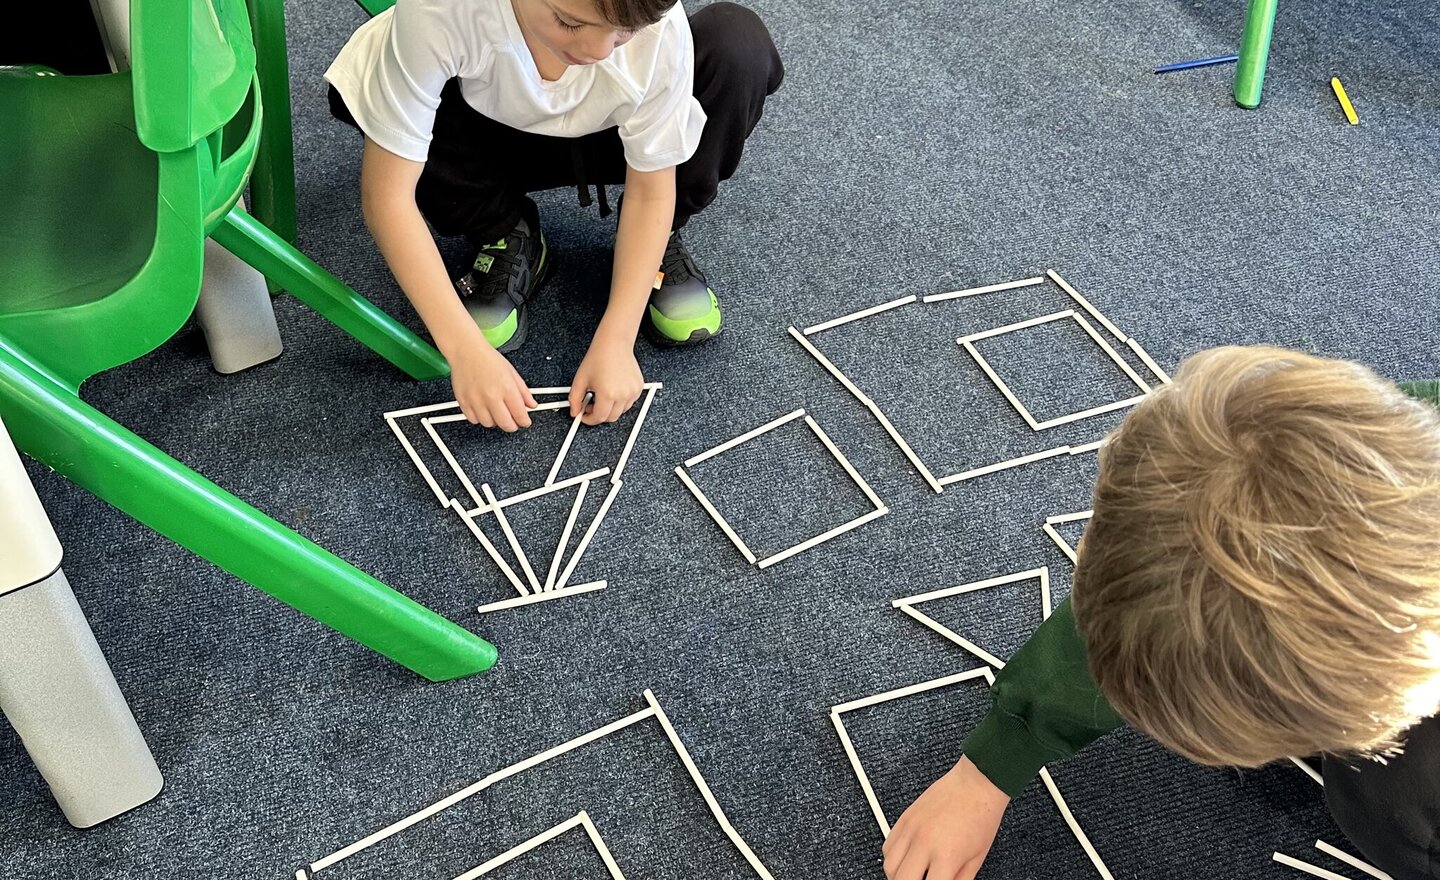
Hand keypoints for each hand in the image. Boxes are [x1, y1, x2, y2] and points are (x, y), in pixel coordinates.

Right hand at [445, 337, 536, 430]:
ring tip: (497, 412)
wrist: (466, 351)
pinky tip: (483, 410)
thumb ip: (523, 391)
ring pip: (489, 424)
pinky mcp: (464, 402)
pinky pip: (473, 420)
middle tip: (513, 421)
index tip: (525, 422)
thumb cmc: (488, 359)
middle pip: (505, 424)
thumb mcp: (512, 373)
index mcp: (506, 388)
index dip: (524, 421)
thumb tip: (531, 404)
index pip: (520, 414)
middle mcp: (491, 396)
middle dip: (512, 425)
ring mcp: (476, 400)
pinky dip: (480, 418)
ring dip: (495, 421)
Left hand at [569, 333, 643, 424]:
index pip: (599, 417)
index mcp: (608, 393)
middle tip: (591, 405)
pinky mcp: (638, 388)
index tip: (585, 415)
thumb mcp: (580, 379)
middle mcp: (623, 394)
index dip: (589, 419)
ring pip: (621, 411)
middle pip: (611, 417)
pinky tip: (612, 391)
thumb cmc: (599, 357)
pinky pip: (629, 403)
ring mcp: (632, 391)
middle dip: (599, 415)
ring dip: (610, 409)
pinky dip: (620, 402)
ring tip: (602, 396)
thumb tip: (574, 411)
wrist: (614, 344)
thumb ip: (574, 399)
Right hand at [882, 756, 1010, 879]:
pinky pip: (887, 845)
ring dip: (898, 875)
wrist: (977, 784)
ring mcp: (911, 829)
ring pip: (889, 865)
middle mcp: (924, 842)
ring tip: (912, 875)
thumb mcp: (976, 858)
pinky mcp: (905, 818)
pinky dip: (893, 858)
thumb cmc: (981, 815)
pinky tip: (906, 859)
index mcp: (946, 855)